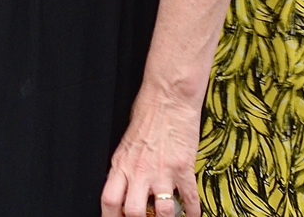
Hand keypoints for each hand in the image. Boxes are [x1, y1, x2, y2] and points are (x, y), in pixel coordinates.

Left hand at [101, 87, 201, 216]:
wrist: (167, 98)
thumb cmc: (147, 114)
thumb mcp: (127, 142)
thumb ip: (125, 166)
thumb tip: (124, 186)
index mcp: (121, 164)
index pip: (109, 200)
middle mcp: (139, 171)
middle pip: (133, 212)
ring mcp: (162, 171)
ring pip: (163, 212)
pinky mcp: (183, 168)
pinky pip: (190, 199)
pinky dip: (193, 211)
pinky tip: (194, 215)